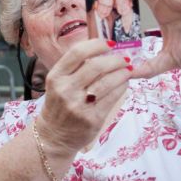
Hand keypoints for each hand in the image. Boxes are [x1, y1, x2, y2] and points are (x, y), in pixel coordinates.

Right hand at [37, 39, 131, 153]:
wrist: (53, 136)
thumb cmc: (59, 106)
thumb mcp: (58, 84)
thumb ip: (75, 69)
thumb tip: (104, 51)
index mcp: (55, 77)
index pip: (77, 53)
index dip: (97, 44)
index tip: (109, 44)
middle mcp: (65, 90)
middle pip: (95, 66)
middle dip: (115, 59)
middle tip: (124, 59)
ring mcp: (79, 105)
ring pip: (107, 82)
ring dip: (122, 73)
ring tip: (127, 70)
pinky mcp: (92, 119)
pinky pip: (113, 98)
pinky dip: (122, 87)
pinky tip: (124, 84)